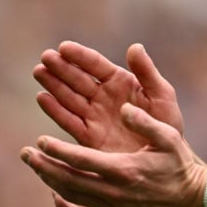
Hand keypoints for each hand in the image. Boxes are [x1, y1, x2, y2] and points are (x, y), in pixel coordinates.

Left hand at [21, 103, 206, 206]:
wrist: (193, 200)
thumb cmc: (180, 164)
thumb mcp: (168, 137)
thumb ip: (145, 121)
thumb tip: (124, 107)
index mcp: (124, 170)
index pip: (80, 161)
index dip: (57, 150)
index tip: (41, 139)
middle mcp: (114, 193)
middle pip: (68, 180)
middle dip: (44, 166)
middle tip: (25, 153)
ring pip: (72, 198)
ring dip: (50, 182)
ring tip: (36, 167)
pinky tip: (56, 196)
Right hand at [33, 41, 184, 151]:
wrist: (165, 159)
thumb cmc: (167, 122)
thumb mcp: (161, 95)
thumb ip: (147, 72)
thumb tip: (135, 47)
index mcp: (121, 82)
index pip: (96, 65)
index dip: (80, 56)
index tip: (63, 47)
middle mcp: (103, 97)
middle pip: (78, 79)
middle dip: (61, 67)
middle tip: (45, 57)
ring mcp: (94, 116)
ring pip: (69, 97)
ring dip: (54, 84)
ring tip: (39, 71)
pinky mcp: (89, 138)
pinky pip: (69, 121)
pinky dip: (55, 110)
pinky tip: (43, 98)